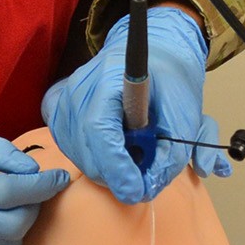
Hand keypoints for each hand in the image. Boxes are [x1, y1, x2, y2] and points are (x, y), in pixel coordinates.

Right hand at [41, 7, 227, 204]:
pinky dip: (93, 159)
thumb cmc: (171, 83)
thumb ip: (172, 152)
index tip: (136, 189)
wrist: (154, 54)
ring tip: (132, 155)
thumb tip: (149, 186)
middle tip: (143, 178)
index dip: (116, 165)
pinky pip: (70, 149)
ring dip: (107, 169)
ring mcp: (63, 98)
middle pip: (87, 149)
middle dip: (116, 174)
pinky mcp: (57, 110)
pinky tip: (113, 148)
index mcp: (112, 75)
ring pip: (77, 155)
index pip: (101, 129)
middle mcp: (79, 86)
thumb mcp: (186, 115)